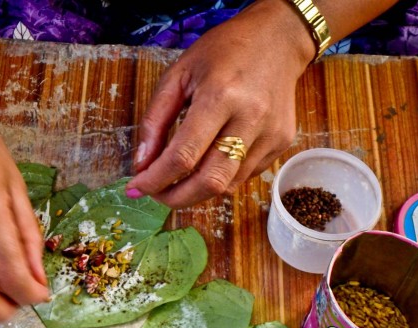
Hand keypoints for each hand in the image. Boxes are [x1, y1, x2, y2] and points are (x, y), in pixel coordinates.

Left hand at [125, 0, 314, 207]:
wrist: (278, 39)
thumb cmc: (223, 52)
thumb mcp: (178, 74)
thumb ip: (155, 120)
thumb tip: (142, 163)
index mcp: (220, 96)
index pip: (183, 156)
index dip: (155, 180)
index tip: (136, 188)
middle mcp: (250, 119)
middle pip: (209, 181)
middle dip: (176, 198)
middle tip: (156, 195)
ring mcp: (271, 134)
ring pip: (227, 185)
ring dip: (197, 191)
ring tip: (179, 179)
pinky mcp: (281, 143)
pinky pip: (244, 176)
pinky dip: (220, 178)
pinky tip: (210, 161)